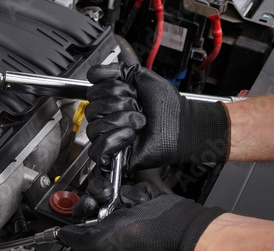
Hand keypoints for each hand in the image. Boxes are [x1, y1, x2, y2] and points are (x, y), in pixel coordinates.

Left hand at [58, 178, 224, 250]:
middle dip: (100, 200)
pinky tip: (142, 202)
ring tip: (130, 205)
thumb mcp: (100, 242)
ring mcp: (124, 213)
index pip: (80, 223)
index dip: (80, 212)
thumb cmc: (142, 235)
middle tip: (109, 205)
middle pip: (91, 203)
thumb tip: (60, 235)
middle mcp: (112, 228)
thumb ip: (76, 239)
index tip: (87, 208)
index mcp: (102, 243)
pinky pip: (125, 188)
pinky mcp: (136, 200)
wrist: (172, 221)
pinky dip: (135, 193)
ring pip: (107, 192)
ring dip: (120, 196)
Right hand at [86, 63, 229, 170]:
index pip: (92, 92)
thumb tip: (94, 73)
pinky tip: (130, 134)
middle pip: (92, 109)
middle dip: (119, 104)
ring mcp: (108, 138)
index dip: (111, 88)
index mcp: (110, 102)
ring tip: (139, 122)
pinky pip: (97, 149)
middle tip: (138, 107)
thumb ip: (117, 70)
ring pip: (94, 128)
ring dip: (121, 121)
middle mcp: (107, 119)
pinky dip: (113, 140)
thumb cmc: (167, 107)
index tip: (131, 91)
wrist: (181, 126)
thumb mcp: (142, 78)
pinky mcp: (112, 156)